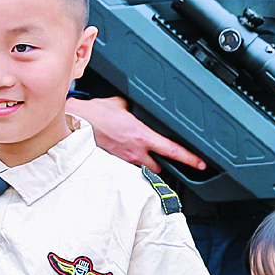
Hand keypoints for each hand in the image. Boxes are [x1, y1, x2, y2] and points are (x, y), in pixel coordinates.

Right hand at [69, 95, 206, 172]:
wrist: (74, 124)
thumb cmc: (93, 115)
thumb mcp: (120, 104)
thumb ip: (134, 108)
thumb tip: (137, 108)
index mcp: (141, 135)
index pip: (173, 150)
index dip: (190, 158)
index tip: (200, 164)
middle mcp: (135, 151)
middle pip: (160, 167)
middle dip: (163, 165)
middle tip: (165, 159)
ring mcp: (123, 160)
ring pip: (143, 170)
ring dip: (146, 165)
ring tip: (143, 158)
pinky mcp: (112, 164)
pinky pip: (126, 168)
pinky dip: (129, 163)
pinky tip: (123, 156)